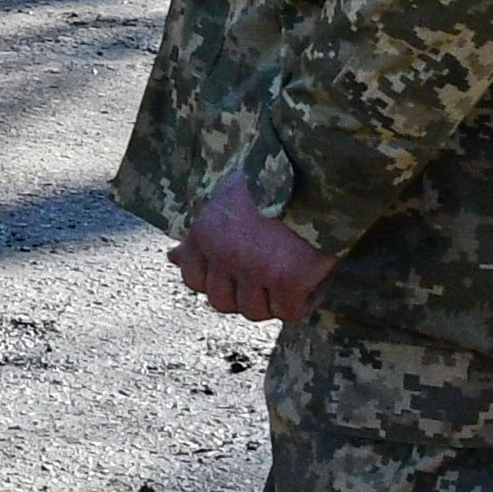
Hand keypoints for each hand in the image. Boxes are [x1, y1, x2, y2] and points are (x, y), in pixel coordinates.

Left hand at [172, 171, 335, 323]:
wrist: (321, 179)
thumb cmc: (275, 190)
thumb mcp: (228, 202)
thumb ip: (201, 235)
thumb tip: (171, 258)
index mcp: (205, 232)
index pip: (192, 280)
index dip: (217, 282)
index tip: (240, 274)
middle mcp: (223, 252)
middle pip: (221, 302)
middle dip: (244, 295)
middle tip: (270, 278)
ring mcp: (254, 268)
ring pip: (254, 312)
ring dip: (274, 301)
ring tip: (293, 276)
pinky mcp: (287, 280)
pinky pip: (289, 312)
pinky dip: (304, 302)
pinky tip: (313, 281)